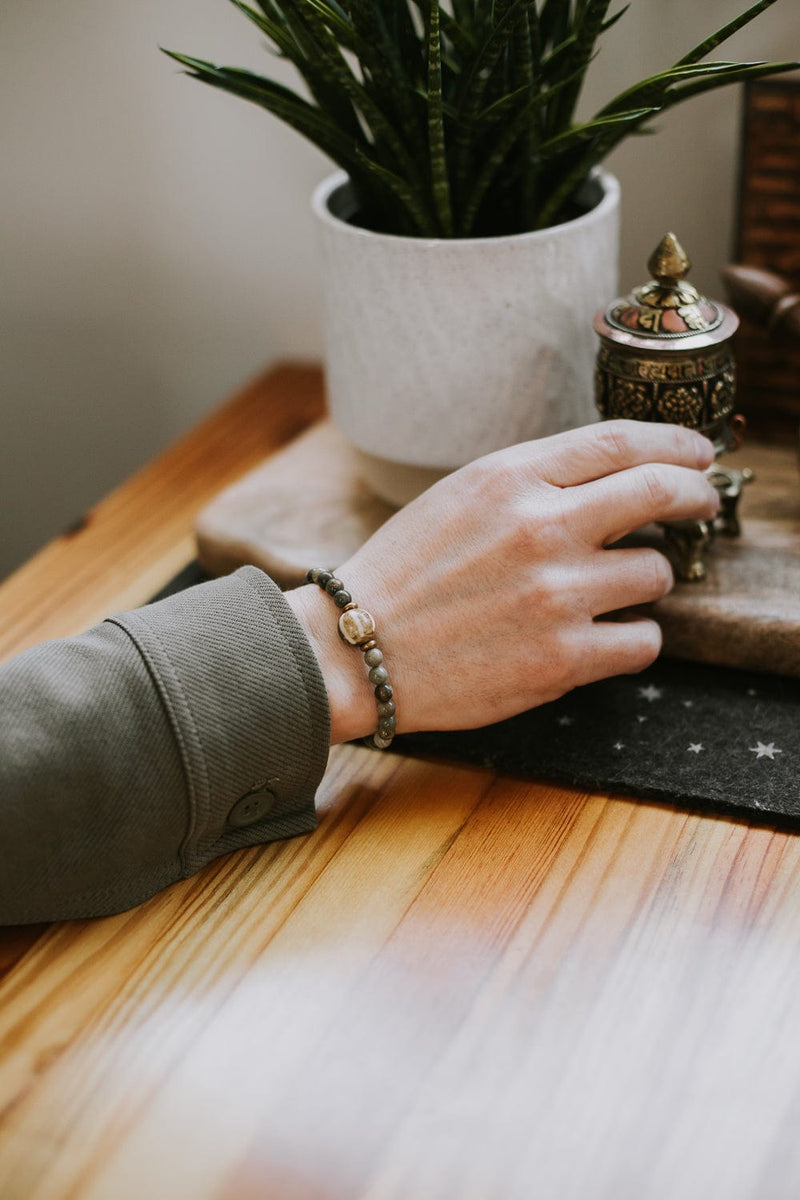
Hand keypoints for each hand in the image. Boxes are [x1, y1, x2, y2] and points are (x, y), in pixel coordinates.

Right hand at [287, 420, 717, 742]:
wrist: (356, 652)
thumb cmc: (404, 574)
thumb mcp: (459, 497)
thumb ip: (531, 480)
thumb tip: (610, 476)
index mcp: (510, 479)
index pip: (620, 441)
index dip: (674, 442)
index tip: (696, 453)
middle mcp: (542, 529)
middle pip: (660, 492)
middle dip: (694, 495)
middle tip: (700, 502)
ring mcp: (557, 596)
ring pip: (657, 574)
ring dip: (646, 580)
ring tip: (612, 590)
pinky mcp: (563, 660)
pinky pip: (644, 642)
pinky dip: (634, 638)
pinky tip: (607, 636)